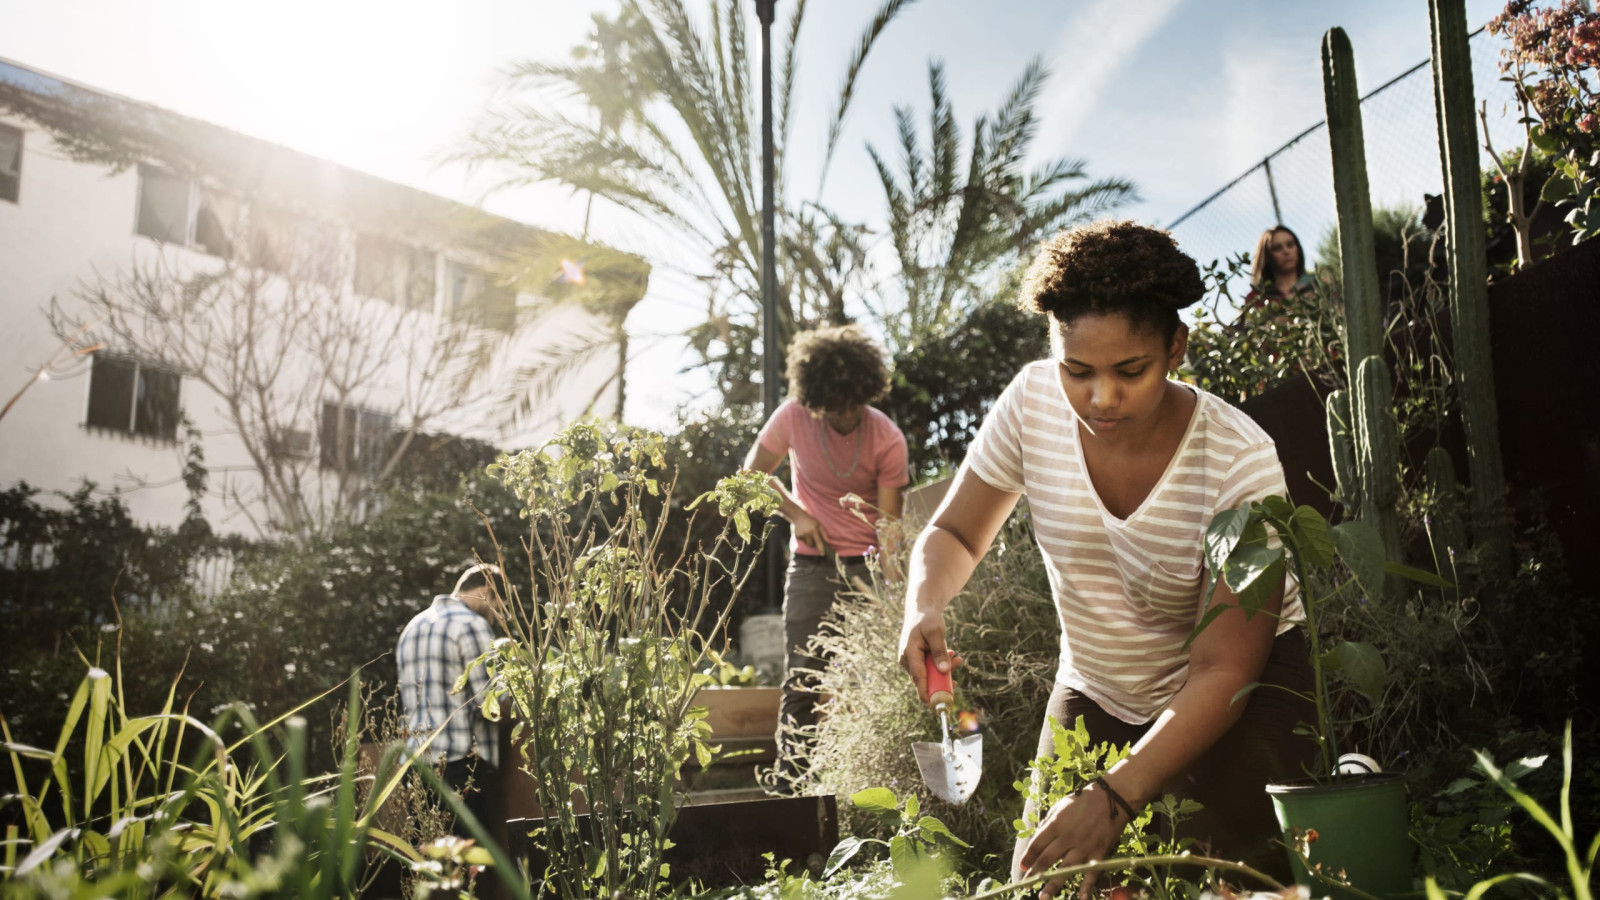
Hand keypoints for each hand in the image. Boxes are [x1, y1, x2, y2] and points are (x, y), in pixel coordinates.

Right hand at [790, 509, 829, 553]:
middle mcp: (807, 533)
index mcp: (814, 530)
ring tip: (808, 533)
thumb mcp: (819, 525)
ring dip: (809, 541)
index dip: (821, 549)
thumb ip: (824, 533)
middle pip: (811, 545)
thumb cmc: (811, 521)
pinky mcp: (797, 536)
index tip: (822, 554)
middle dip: (813, 543)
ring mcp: (802, 535)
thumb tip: (828, 542)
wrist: (799, 517)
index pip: (818, 542)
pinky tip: (803, 532)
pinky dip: (804, 538)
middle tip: (813, 536)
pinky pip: (803, 541)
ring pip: (807, 544)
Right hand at [897, 604, 961, 703]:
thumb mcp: (936, 632)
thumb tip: (945, 671)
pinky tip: (952, 656)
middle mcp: (907, 660)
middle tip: (957, 676)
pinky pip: (930, 668)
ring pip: (929, 674)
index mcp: (909, 654)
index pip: (918, 678)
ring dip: (944, 670)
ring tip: (958, 659)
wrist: (921, 609)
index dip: (926, 693)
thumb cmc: (927, 619)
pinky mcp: (917, 659)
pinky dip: (941, 665)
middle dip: (941, 680)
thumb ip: (939, 652)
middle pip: (924, 679)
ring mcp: (911, 660)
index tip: (935, 706)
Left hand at [1018, 781, 1130, 899]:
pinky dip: (1086, 888)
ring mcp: (1084, 847)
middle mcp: (1068, 838)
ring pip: (1065, 870)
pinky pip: (1090, 873)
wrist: (1112, 799)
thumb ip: (1048, 823)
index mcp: (1056, 824)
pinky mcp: (1099, 854)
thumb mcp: (1060, 807)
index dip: (1028, 857)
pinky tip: (1080, 898)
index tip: (1022, 867)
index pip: (1037, 844)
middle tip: (1026, 885)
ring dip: (1052, 885)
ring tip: (1042, 897)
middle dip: (1035, 874)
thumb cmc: (1083, 801)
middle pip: (1047, 859)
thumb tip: (1038, 837)